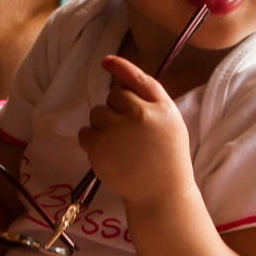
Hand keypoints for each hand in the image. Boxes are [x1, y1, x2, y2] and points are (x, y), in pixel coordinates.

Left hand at [77, 55, 193, 207]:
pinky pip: (85, 133)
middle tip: (128, 133)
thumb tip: (121, 80)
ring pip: (97, 113)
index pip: (138, 79)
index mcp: (161, 108)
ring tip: (119, 145)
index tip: (106, 61)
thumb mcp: (170, 123)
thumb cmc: (167, 157)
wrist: (161, 194)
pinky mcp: (100, 149)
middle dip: (116, 110)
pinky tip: (108, 153)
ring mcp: (117, 132)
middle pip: (113, 97)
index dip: (120, 67)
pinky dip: (91, 141)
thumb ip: (150, 100)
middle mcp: (139, 116)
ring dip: (103, 125)